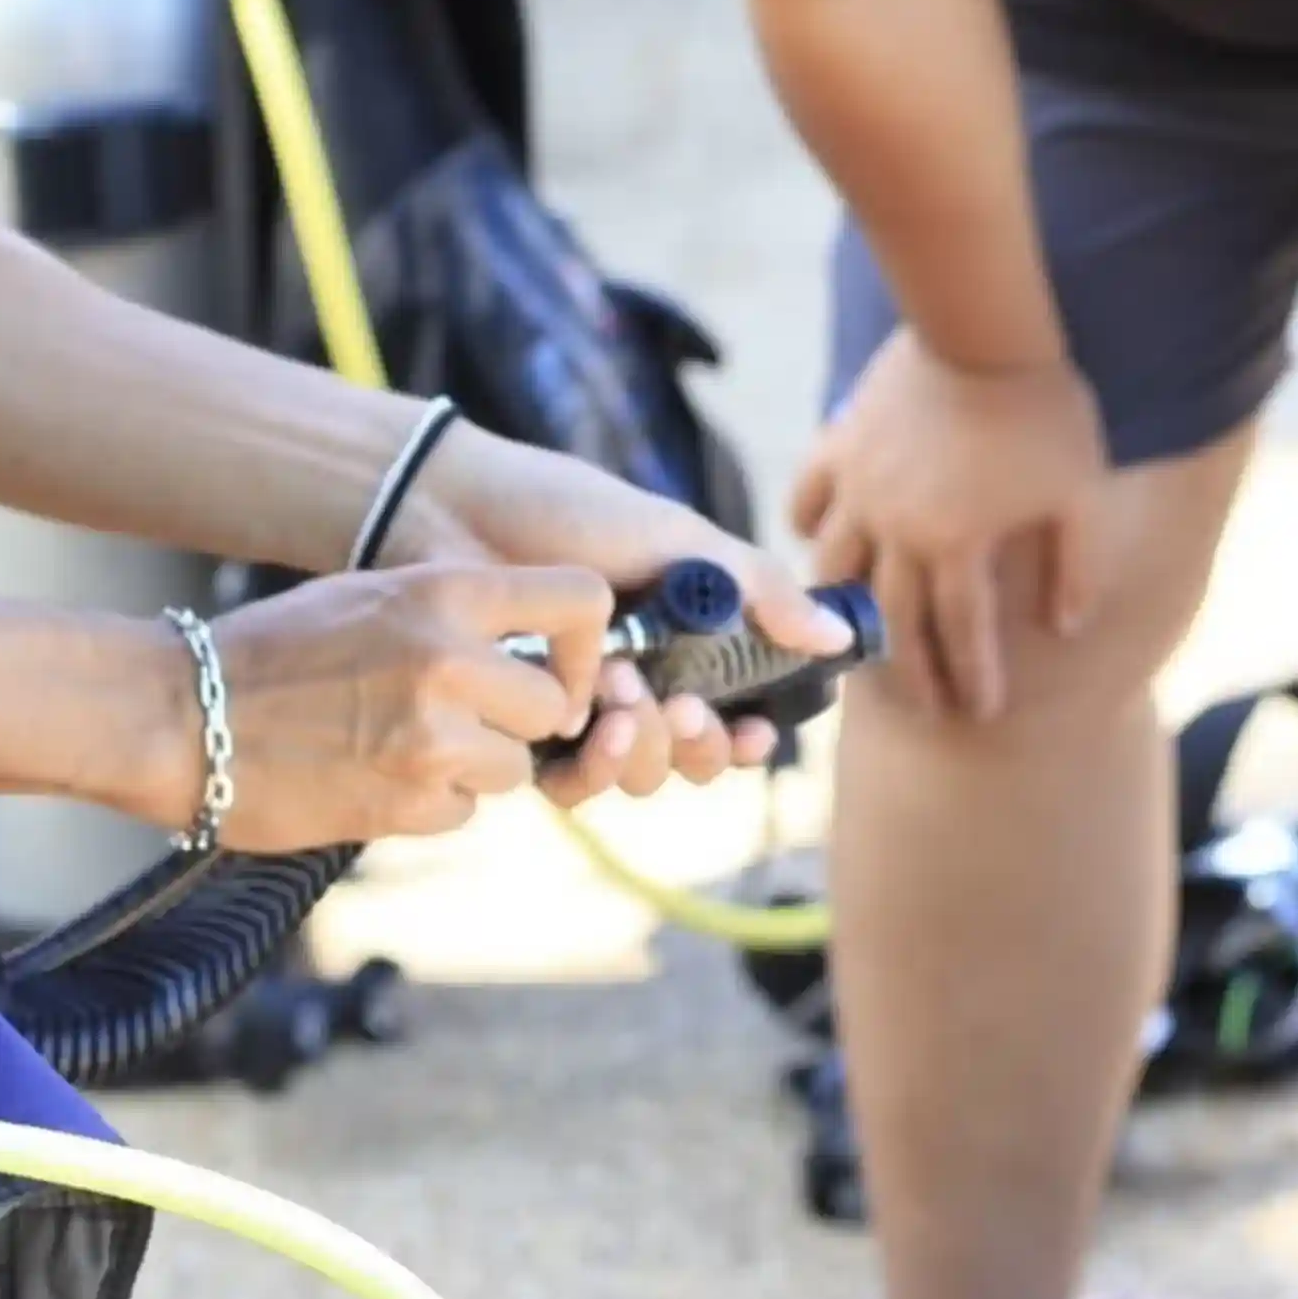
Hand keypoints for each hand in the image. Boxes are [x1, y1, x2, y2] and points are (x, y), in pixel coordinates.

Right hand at [140, 562, 611, 851]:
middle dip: (517, 721)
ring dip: (474, 768)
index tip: (556, 666)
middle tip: (461, 718)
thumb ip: (456, 614)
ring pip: (514, 768)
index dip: (585, 644)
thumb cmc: (274, 649)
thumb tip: (534, 649)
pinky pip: (463, 812)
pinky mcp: (407, 804)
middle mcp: (451, 659)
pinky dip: (430, 805)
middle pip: (554, 705)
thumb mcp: (373, 594)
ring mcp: (432, 738)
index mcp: (445, 591)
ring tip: (400, 744)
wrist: (180, 716)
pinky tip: (371, 775)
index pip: (583, 600)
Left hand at [402, 423, 857, 798]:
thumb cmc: (566, 512)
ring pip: (640, 776)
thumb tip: (838, 635)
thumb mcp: (677, 539)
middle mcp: (635, 683)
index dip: (748, 736)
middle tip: (680, 703)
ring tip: (617, 689)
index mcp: (679, 640)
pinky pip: (573, 785)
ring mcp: (579, 711)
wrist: (459, 512)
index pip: (730, 715)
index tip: (755, 730)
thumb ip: (758, 589)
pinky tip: (587, 721)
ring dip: (645, 744)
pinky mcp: (524, 733)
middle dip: (697, 741)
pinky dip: (591, 765)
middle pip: (690, 757)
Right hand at [791, 329, 1108, 718]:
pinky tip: (817, 545)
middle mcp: (896, 527)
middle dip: (909, 670)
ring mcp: (860, 487)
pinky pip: (808, 498)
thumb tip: (1064, 629)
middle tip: (925, 707)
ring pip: (836, 568)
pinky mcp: (839, 445)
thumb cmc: (1043, 410)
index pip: (963, 631)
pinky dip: (809, 527)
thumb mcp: (1079, 494)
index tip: (980, 715)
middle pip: (893, 618)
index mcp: (956, 543)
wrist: (982, 327)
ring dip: (844, 611)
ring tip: (854, 640)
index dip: (973, 678)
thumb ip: (1074, 568)